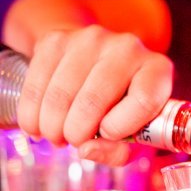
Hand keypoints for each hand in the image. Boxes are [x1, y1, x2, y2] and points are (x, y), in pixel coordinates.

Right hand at [17, 25, 173, 165]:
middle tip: (72, 143)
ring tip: (55, 136)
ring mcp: (91, 39)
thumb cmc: (123, 107)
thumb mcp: (133, 135)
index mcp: (157, 70)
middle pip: (95, 99)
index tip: (105, 135)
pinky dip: (32, 113)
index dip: (120, 127)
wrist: (95, 62)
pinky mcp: (57, 39)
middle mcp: (128, 47)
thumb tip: (86, 150)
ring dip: (52, 126)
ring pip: (62, 94)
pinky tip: (37, 125)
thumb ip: (119, 151)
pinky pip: (37, 83)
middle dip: (77, 132)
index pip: (144, 99)